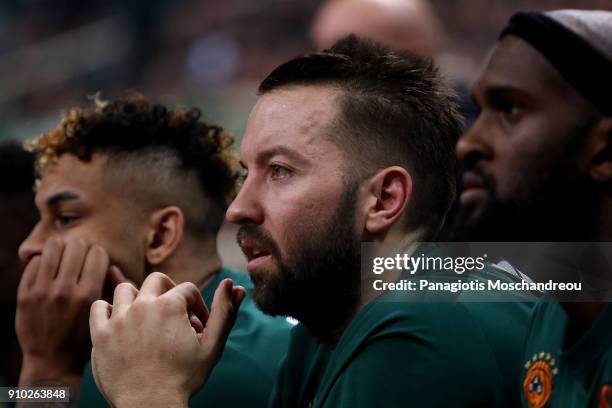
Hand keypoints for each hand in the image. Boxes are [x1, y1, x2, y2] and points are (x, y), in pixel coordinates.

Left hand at [16, 238, 123, 386]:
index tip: (96, 262)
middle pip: (76, 246)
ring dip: (60, 250)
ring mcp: (41, 292)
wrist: (52, 362)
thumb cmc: (83, 337)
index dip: (99, 255)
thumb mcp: (102, 314)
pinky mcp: (24, 295)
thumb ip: (108, 287)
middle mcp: (65, 291)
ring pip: (52, 247)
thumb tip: (110, 263)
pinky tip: (47, 271)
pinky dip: (42, 262)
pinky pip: (33, 262)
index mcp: (88, 295)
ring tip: (62, 258)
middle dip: (81, 249)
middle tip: (79, 258)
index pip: (98, 254)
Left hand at [90, 272, 244, 407]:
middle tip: (174, 316)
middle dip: (169, 293)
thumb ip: (225, 312)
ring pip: (126, 290)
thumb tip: (233, 284)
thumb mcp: (212, 345)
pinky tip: (122, 324)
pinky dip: (108, 310)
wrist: (150, 407)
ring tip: (147, 318)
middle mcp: (143, 305)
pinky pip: (98, 308)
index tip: (198, 328)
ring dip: (138, 298)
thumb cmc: (184, 378)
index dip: (197, 306)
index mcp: (170, 305)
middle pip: (157, 281)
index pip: (188, 289)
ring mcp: (119, 319)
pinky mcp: (101, 334)